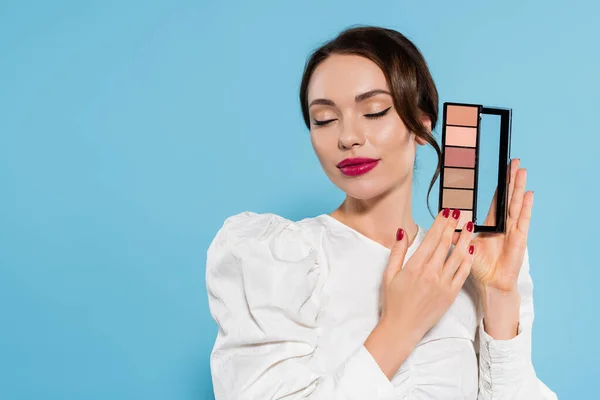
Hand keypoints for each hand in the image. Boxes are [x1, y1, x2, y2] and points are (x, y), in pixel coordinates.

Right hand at [365, 207, 474, 378]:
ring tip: (470, 226)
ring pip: (458, 256)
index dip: (440, 223)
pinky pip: (463, 273)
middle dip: (453, 225)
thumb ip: (397, 252)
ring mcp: (443, 284)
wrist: (403, 327)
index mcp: (415, 266)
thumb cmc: (393, 301)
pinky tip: (471, 250)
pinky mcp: (451, 294)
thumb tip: (403, 231)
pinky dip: (468, 260)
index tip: (447, 211)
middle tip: (460, 211)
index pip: (431, 238)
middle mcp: (431, 273)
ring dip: (465, 239)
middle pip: (445, 243)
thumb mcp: (389, 274)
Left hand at [459, 158, 532, 293]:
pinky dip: (526, 207)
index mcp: (490, 225)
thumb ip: (455, 234)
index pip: (494, 201)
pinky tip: (529, 194)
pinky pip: (523, 220)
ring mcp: (512, 230)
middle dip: (510, 180)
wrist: (491, 284)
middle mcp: (503, 225)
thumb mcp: (463, 247)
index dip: (497, 186)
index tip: (499, 170)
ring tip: (521, 170)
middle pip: (507, 197)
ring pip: (515, 204)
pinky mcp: (519, 238)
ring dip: (518, 187)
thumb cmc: (479, 267)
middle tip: (512, 161)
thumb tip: (443, 222)